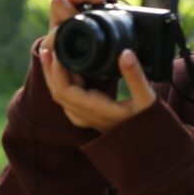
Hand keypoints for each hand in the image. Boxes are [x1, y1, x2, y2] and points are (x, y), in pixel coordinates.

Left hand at [41, 0, 155, 132]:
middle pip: (57, 91)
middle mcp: (83, 115)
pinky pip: (67, 99)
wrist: (144, 146)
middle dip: (49, 70)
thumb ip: (135, 76)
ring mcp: (82, 117)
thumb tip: (125, 53)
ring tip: (52, 54)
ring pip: (60, 95)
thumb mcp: (146, 99)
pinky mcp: (85, 116)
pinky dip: (62, 83)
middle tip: (46, 48)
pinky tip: (66, 70)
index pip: (64, 90)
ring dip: (54, 76)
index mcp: (94, 109)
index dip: (57, 72)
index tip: (58, 52)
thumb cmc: (147, 123)